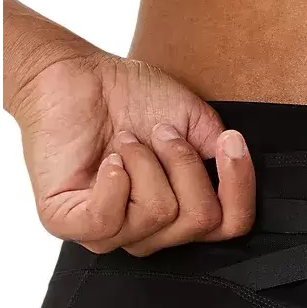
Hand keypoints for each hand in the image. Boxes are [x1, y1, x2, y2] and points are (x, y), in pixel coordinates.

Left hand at [9, 51, 254, 255]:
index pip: (232, 225)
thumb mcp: (195, 123)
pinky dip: (114, 180)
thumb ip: (221, 155)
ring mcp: (110, 233)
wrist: (78, 74)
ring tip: (125, 140)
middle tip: (159, 131)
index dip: (239, 186)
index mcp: (183, 214)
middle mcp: (151, 232)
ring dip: (145, 162)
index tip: (230, 141)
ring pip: (158, 214)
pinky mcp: (67, 222)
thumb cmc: (134, 97)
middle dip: (184, 163)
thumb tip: (234, 171)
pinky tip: (109, 159)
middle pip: (200, 220)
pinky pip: (107, 220)